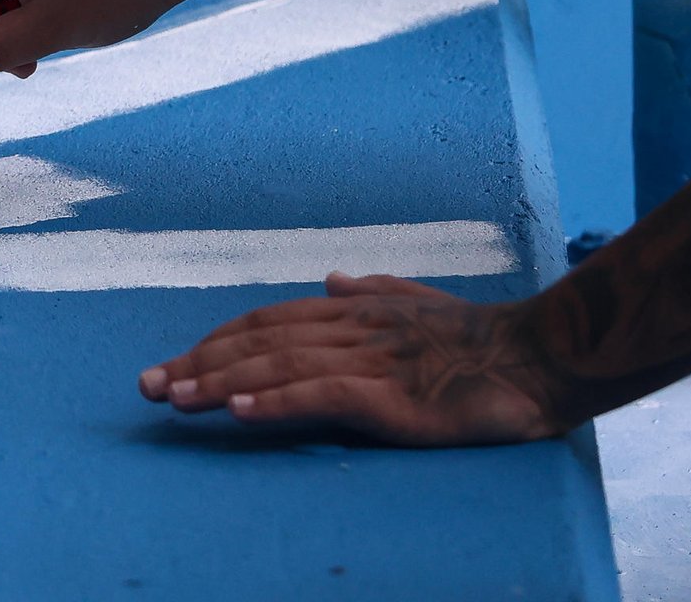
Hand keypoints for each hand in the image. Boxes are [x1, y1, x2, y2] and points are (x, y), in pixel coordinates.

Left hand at [139, 275, 570, 445]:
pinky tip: (241, 411)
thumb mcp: (419, 303)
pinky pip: (324, 395)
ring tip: (176, 398)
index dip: (215, 343)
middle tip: (149, 386)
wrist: (541, 356)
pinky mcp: (393, 397)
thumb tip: (328, 279)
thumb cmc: (481, 337)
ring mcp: (371, 360)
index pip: (266, 323)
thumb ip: (372, 291)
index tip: (174, 365)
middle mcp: (352, 328)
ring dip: (220, 382)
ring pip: (279, 366)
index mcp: (352, 310)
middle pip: (258, 342)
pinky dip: (277, 401)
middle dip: (198, 364)